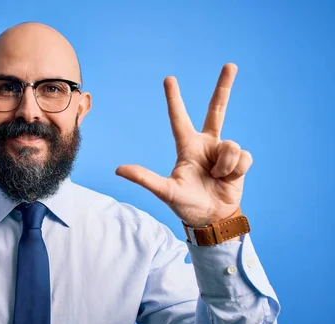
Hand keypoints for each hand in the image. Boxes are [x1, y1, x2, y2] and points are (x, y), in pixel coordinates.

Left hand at [116, 64, 251, 226]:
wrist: (213, 219)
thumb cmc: (186, 205)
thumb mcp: (165, 191)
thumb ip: (145, 179)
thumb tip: (118, 169)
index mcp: (187, 147)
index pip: (179, 118)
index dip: (174, 99)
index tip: (169, 78)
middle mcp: (206, 144)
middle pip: (217, 109)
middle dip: (224, 87)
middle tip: (230, 65)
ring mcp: (224, 152)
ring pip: (230, 146)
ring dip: (224, 166)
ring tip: (216, 178)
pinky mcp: (240, 161)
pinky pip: (243, 157)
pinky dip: (235, 170)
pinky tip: (229, 179)